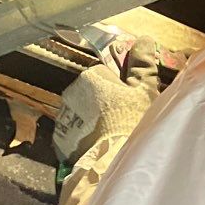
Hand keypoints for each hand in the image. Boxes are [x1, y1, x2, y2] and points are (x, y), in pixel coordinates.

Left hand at [53, 39, 164, 171]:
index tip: (129, 102)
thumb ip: (143, 64)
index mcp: (91, 77)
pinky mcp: (60, 142)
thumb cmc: (131, 123)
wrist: (112, 164)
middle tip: (123, 119)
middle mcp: (71, 94)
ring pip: (82, 115)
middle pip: (91, 94)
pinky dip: (84, 140)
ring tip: (112, 137)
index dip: (120, 88)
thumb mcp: (145, 91)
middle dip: (104, 104)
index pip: (105, 75)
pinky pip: (74, 136)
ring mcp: (63, 119)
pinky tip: (100, 148)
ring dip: (93, 122)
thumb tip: (144, 40)